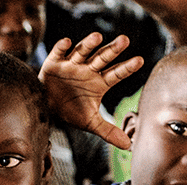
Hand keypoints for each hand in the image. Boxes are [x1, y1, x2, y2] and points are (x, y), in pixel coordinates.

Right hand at [40, 32, 143, 148]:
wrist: (46, 107)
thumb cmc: (71, 111)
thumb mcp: (90, 122)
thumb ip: (108, 131)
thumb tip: (128, 146)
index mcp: (99, 82)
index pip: (116, 74)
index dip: (127, 68)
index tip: (140, 61)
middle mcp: (88, 70)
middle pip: (102, 58)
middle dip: (113, 50)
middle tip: (125, 40)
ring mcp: (72, 64)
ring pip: (82, 52)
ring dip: (89, 44)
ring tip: (98, 36)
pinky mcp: (54, 62)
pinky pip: (59, 52)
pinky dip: (62, 47)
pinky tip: (67, 42)